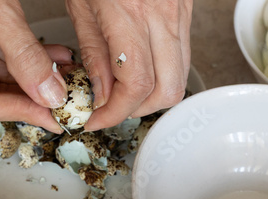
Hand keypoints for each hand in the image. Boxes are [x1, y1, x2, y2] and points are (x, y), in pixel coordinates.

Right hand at [0, 0, 72, 132]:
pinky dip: (34, 59)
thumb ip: (25, 56)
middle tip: (66, 102)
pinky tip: (58, 58)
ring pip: (6, 78)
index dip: (22, 113)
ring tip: (68, 77)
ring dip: (39, 78)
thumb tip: (50, 94)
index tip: (54, 118)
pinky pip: (8, 57)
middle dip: (35, 97)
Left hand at [65, 0, 192, 130]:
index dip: (116, 112)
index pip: (136, 85)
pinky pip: (182, 58)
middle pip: (166, 90)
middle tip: (114, 108)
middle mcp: (162, 16)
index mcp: (129, 13)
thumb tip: (102, 96)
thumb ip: (93, 53)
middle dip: (138, 109)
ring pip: (180, 78)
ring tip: (126, 89)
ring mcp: (180, 15)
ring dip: (153, 94)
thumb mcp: (81, 6)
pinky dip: (163, 73)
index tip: (98, 118)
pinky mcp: (186, 13)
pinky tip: (141, 67)